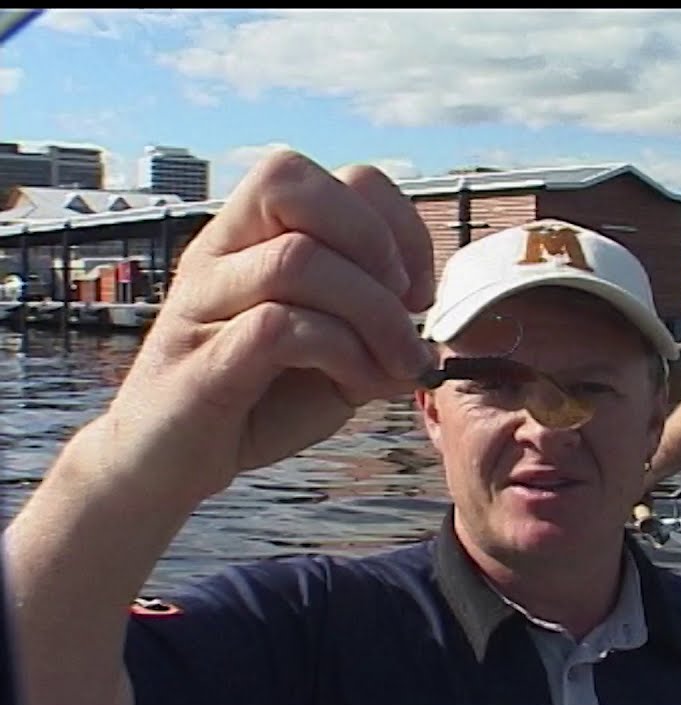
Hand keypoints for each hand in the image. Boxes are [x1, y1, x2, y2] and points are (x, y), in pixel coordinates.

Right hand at [105, 150, 434, 502]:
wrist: (165, 464)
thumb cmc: (253, 399)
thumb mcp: (333, 351)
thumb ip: (375, 326)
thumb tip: (429, 334)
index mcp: (255, 235)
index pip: (335, 177)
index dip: (395, 221)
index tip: (418, 290)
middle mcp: (220, 251)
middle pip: (294, 183)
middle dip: (375, 240)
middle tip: (405, 307)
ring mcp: (202, 300)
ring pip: (296, 258)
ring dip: (374, 313)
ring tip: (396, 364)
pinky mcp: (200, 361)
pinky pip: (278, 325)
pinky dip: (342, 352)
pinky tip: (359, 385)